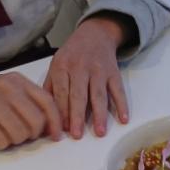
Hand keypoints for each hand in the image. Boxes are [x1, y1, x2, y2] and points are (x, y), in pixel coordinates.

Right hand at [0, 72, 61, 149]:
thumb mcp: (8, 91)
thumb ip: (30, 103)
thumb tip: (52, 127)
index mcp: (17, 81)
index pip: (47, 102)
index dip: (55, 122)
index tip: (56, 136)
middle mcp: (6, 89)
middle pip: (36, 122)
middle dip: (32, 135)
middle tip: (22, 134)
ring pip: (20, 134)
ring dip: (15, 140)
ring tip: (4, 132)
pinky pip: (2, 142)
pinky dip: (0, 144)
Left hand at [44, 13, 134, 138]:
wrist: (95, 34)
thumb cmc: (72, 55)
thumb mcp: (56, 65)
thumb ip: (51, 87)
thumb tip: (46, 113)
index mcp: (62, 66)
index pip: (61, 93)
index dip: (61, 112)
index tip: (61, 130)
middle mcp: (80, 67)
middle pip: (79, 95)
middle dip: (77, 116)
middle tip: (76, 134)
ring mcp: (99, 70)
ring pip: (99, 95)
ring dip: (100, 115)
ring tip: (99, 132)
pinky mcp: (114, 73)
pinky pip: (118, 90)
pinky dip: (122, 105)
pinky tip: (123, 119)